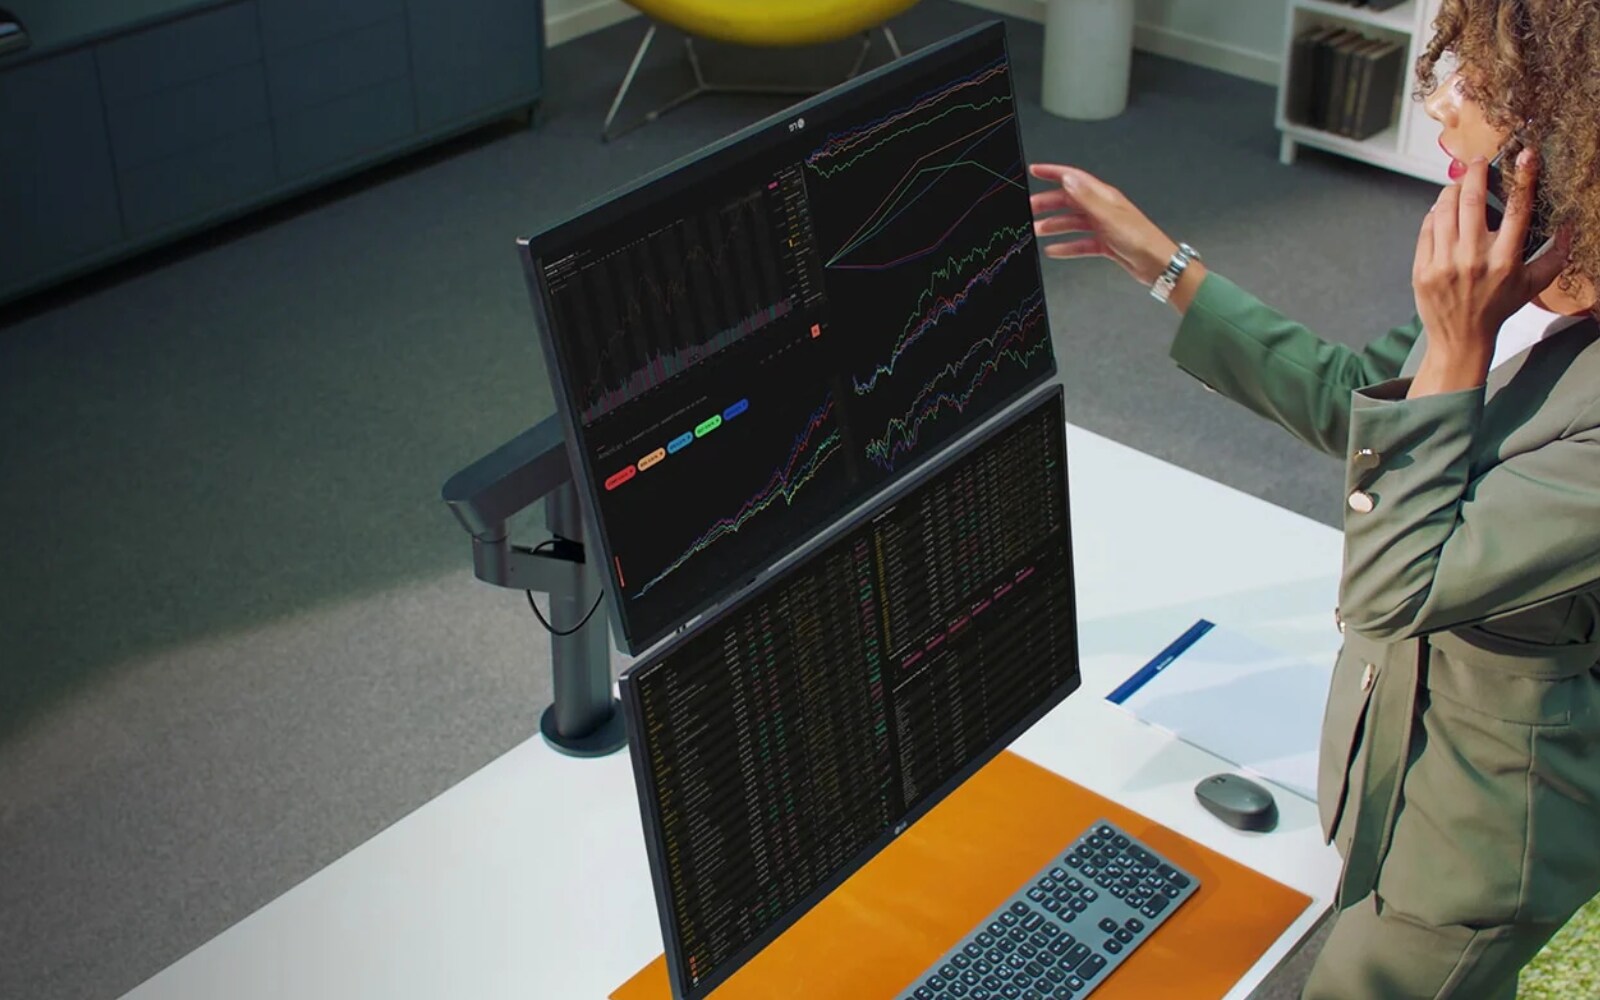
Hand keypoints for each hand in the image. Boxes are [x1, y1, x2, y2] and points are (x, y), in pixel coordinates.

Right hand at [1028, 163, 1179, 286]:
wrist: (1157, 264)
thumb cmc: (1141, 239)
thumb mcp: (1109, 216)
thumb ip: (1086, 198)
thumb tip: (1068, 179)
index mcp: (1104, 196)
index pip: (1074, 178)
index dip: (1053, 173)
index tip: (1035, 170)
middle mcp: (1103, 209)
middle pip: (1069, 201)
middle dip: (1047, 203)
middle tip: (1028, 208)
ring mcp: (1103, 226)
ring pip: (1072, 222)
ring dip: (1054, 226)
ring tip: (1037, 230)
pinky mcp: (1105, 244)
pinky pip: (1080, 243)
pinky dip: (1066, 246)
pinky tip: (1055, 250)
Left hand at [1409, 149, 1571, 395]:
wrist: (1461, 338)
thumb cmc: (1499, 307)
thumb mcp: (1534, 284)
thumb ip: (1556, 255)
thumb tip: (1569, 225)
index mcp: (1505, 260)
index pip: (1517, 209)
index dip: (1523, 177)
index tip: (1525, 154)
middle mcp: (1473, 259)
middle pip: (1471, 202)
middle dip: (1474, 173)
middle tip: (1478, 161)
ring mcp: (1443, 264)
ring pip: (1444, 210)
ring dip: (1451, 190)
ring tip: (1459, 184)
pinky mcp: (1422, 269)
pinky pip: (1427, 228)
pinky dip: (1435, 213)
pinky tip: (1443, 209)